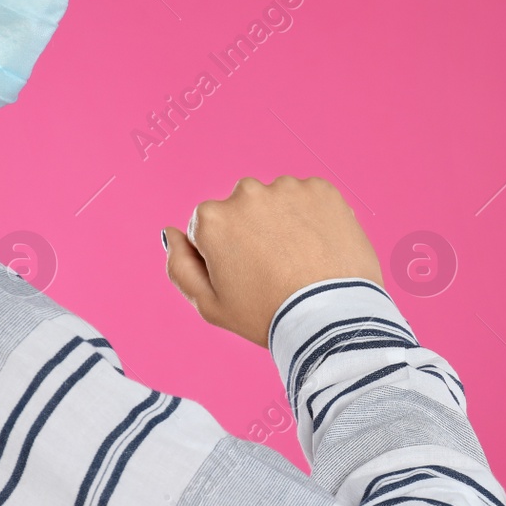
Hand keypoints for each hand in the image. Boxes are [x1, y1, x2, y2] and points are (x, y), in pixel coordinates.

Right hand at [161, 176, 382, 347]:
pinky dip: (315, 218)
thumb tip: (172, 232)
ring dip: (285, 223)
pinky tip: (321, 248)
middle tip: (277, 270)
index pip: (209, 228)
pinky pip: (311, 200)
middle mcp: (245, 192)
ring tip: (302, 261)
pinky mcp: (322, 190)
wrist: (333, 318)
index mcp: (211, 217)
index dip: (227, 256)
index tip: (248, 276)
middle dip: (255, 232)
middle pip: (243, 210)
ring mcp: (287, 188)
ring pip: (278, 202)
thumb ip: (179, 266)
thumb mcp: (210, 305)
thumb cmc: (269, 316)